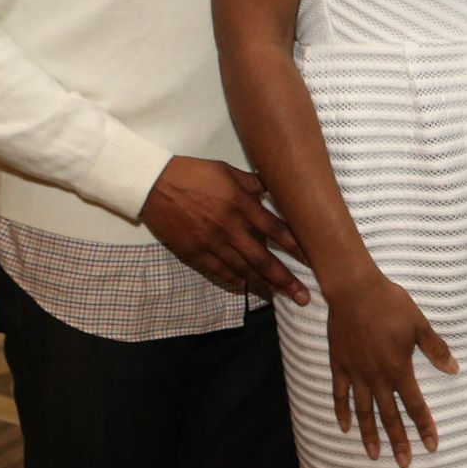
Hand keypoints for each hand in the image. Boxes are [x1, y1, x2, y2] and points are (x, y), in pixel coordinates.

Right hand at [139, 155, 309, 303]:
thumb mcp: (226, 170)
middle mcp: (229, 227)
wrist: (154, 184)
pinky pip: (217, 270)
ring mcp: (210, 242)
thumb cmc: (193, 173)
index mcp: (240, 204)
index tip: (312, 260)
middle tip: (302, 296)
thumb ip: (251, 182)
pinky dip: (232, 280)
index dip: (295, 246)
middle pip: (262, 258)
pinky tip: (244, 287)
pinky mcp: (193, 251)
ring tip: (278, 297)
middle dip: (284, 279)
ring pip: (241, 269)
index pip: (275, 229)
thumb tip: (272, 187)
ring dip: (261, 285)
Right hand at [325, 271, 457, 467]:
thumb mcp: (419, 325)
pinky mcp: (339, 365)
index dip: (424, 426)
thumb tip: (454, 369)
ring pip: (363, 412)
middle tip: (404, 463)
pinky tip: (345, 428)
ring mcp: (355, 373)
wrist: (354, 290)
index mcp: (398, 368)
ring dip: (369, 435)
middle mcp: (376, 377)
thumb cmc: (390, 303)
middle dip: (399, 442)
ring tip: (374, 455)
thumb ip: (436, 349)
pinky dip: (342, 413)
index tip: (431, 445)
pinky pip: (339, 395)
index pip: (415, 405)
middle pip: (389, 416)